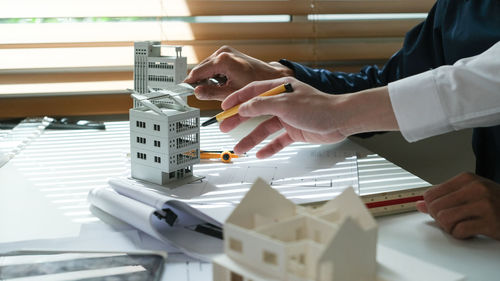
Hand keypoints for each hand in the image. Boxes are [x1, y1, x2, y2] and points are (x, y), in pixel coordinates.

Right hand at [184, 46, 292, 100]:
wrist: (270, 77)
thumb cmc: (256, 84)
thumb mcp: (231, 93)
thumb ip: (211, 93)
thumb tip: (197, 93)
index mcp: (222, 60)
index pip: (197, 72)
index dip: (189, 83)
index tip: (183, 91)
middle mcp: (223, 53)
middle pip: (201, 69)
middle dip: (200, 82)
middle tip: (201, 95)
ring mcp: (226, 52)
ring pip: (207, 67)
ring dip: (208, 79)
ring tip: (216, 90)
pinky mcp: (228, 54)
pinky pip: (214, 65)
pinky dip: (214, 75)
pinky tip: (222, 83)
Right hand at [220, 77, 351, 157]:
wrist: (341, 120)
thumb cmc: (318, 107)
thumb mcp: (285, 103)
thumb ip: (261, 105)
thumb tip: (244, 107)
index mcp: (280, 89)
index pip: (252, 92)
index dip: (237, 99)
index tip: (224, 108)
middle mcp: (283, 102)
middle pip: (255, 111)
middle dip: (239, 120)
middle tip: (225, 127)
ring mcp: (289, 117)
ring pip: (265, 129)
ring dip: (252, 138)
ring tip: (240, 149)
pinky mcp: (296, 131)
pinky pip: (278, 140)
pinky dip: (270, 147)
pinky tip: (260, 154)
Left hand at [416, 172, 499, 239]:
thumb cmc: (495, 203)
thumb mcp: (470, 193)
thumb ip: (444, 197)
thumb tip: (420, 204)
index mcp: (466, 179)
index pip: (431, 193)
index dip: (431, 207)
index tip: (438, 211)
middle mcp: (475, 188)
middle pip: (435, 207)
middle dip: (439, 218)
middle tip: (451, 221)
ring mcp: (483, 204)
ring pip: (444, 218)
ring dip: (449, 227)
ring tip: (460, 225)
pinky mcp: (489, 222)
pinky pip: (459, 231)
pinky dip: (460, 235)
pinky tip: (468, 231)